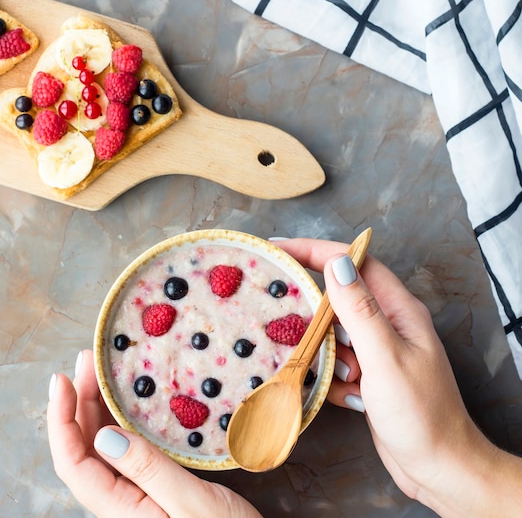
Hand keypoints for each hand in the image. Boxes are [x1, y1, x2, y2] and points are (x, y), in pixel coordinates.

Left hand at [47, 349, 262, 517]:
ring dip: (96, 405)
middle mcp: (119, 500)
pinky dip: (120, 416)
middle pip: (83, 447)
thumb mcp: (190, 504)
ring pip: (101, 444)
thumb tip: (104, 437)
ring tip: (101, 368)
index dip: (60, 420)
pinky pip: (126, 446)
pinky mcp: (152, 483)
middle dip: (79, 400)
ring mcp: (135, 491)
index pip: (72, 462)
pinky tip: (127, 397)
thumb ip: (148, 471)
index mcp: (119, 510)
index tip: (62, 380)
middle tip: (89, 359)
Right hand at [276, 237, 521, 516]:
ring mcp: (377, 348)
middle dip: (313, 308)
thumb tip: (336, 262)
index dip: (315, 250)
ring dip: (326, 351)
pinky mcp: (367, 372)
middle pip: (338, 295)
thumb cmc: (422, 414)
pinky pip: (335, 359)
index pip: (353, 263)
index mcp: (398, 309)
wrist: (439, 469)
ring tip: (342, 374)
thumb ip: (359, 309)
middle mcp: (388, 322)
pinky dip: (331, 374)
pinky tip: (346, 394)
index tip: (278, 249)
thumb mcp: (385, 358)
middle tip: (282, 311)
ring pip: (333, 331)